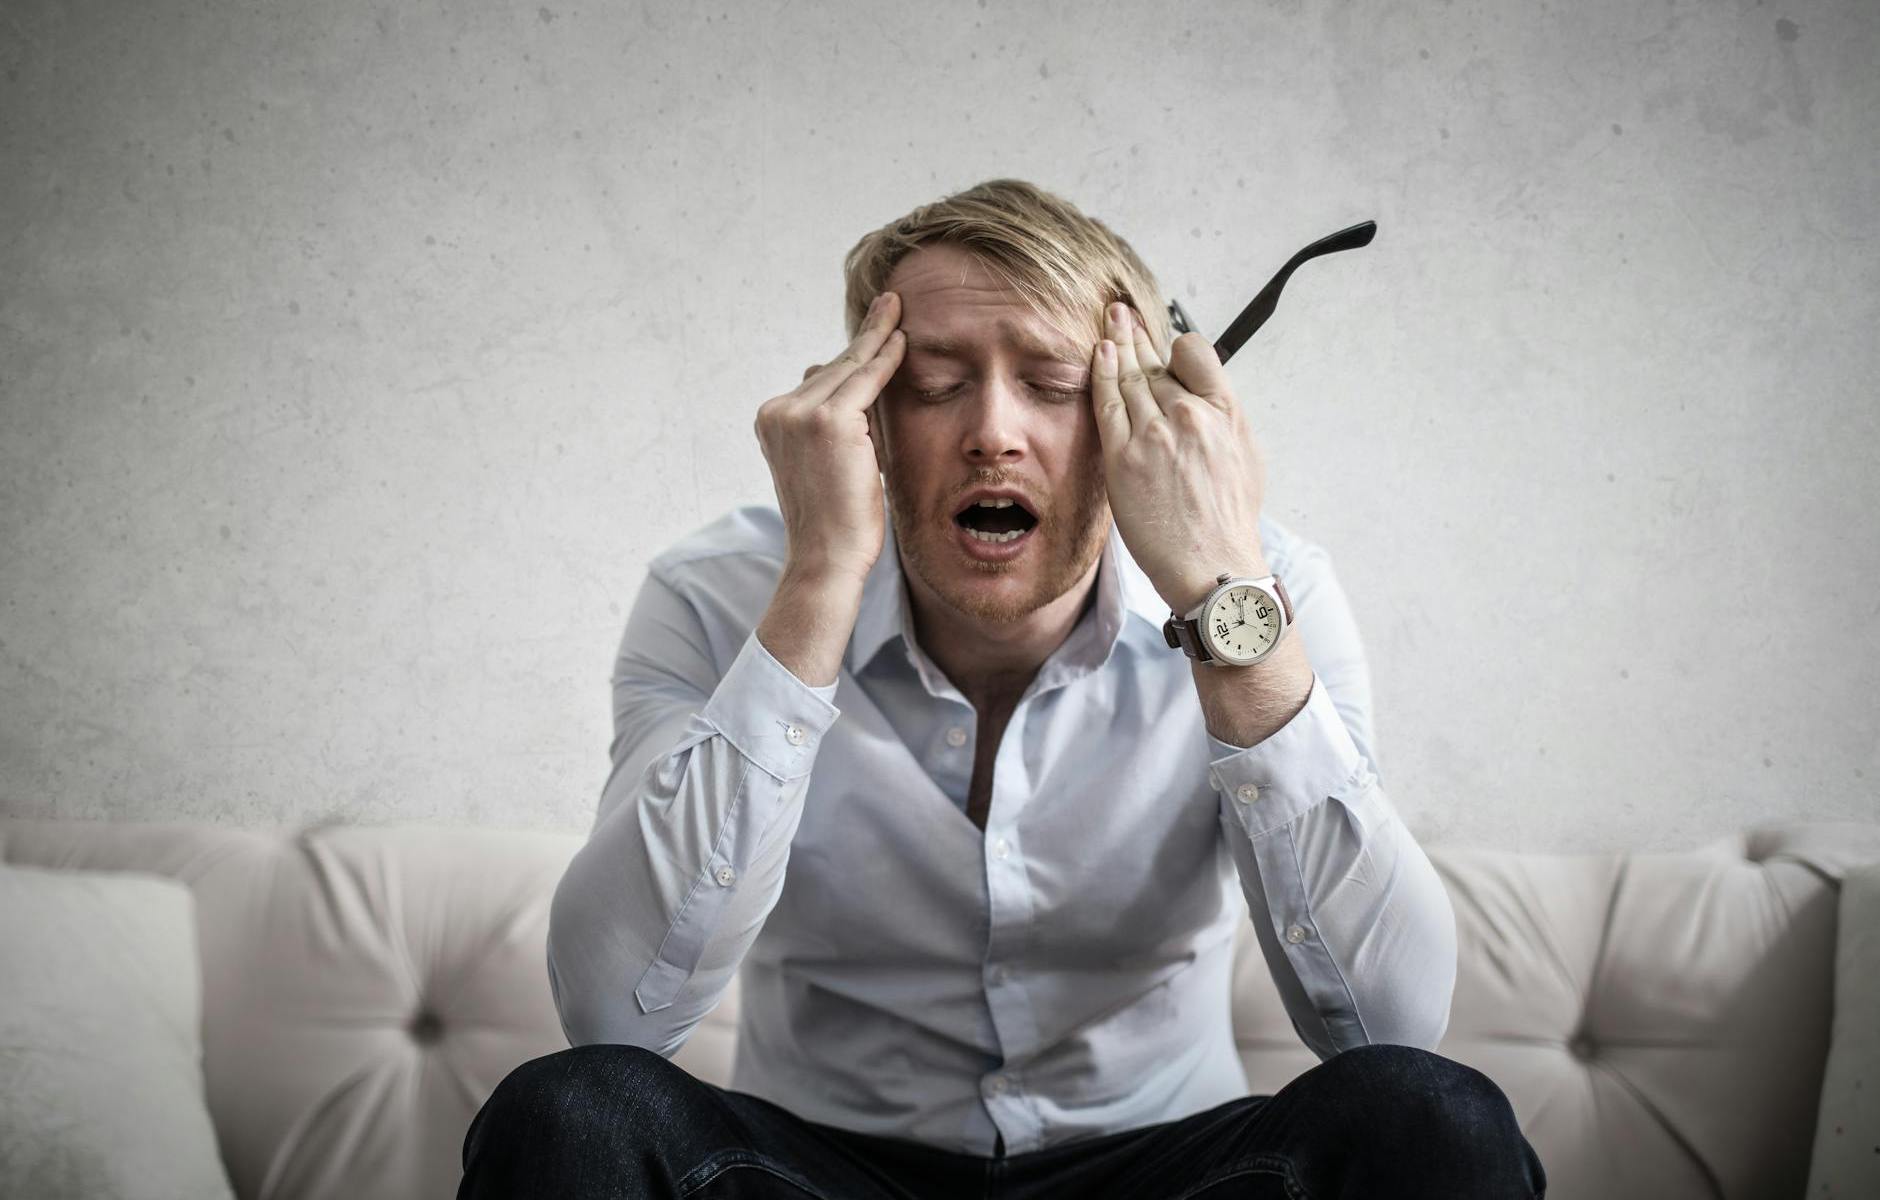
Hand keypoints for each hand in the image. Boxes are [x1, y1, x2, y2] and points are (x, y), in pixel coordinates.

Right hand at [754, 291, 904, 587]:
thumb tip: (844, 381)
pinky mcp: (829, 421)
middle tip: (888, 304)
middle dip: (863, 341)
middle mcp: (778, 412)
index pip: (819, 381)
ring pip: (848, 370)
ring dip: (876, 340)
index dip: (848, 357)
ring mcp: (799, 414)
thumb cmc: (835, 521)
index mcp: (772, 422)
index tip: (870, 330)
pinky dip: (885, 359)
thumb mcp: (827, 463)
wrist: (827, 557)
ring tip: (895, 309)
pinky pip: (865, 381)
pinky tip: (901, 339)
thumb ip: (833, 423)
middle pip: (832, 369)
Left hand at [1089, 302, 1268, 612]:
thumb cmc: (1229, 519)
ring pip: (1129, 376)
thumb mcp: (1244, 456)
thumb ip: (1221, 418)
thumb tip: (1203, 397)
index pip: (1194, 353)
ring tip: (1107, 323)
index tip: (1165, 348)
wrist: (1213, 564)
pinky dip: (1100, 373)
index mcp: (1223, 412)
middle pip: (1155, 362)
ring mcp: (1154, 434)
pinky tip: (1097, 354)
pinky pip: (1107, 403)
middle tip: (1120, 312)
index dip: (1176, 348)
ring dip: (1115, 345)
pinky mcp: (1123, 457)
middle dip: (1135, 334)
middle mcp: (1189, 414)